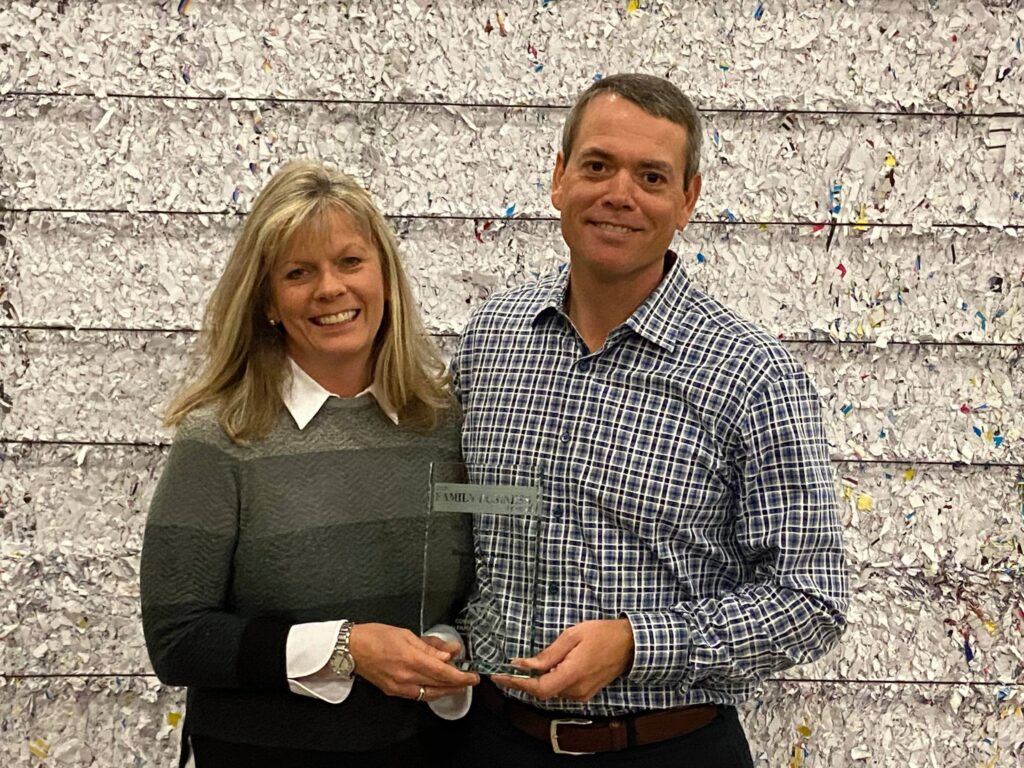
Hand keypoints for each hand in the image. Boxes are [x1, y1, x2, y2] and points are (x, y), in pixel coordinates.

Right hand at [348, 623, 477, 701]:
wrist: (351, 649)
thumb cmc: (376, 636)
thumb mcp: (407, 634)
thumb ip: (430, 646)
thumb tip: (450, 652)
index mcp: (411, 659)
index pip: (443, 672)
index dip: (461, 676)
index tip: (473, 676)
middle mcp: (406, 677)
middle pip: (439, 686)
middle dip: (458, 684)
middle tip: (470, 680)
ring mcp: (399, 687)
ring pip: (430, 694)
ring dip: (446, 690)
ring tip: (458, 684)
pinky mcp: (393, 691)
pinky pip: (417, 695)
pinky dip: (431, 692)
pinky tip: (437, 686)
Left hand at [493, 619, 633, 701]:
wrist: (630, 645)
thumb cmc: (602, 635)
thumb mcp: (572, 636)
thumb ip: (548, 654)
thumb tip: (524, 664)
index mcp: (573, 673)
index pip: (539, 688)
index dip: (517, 684)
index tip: (500, 677)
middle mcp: (576, 689)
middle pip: (542, 692)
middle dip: (523, 682)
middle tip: (504, 671)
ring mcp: (582, 694)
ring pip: (551, 692)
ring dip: (536, 681)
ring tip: (522, 668)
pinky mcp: (585, 693)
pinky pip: (561, 690)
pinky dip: (549, 681)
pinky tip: (544, 670)